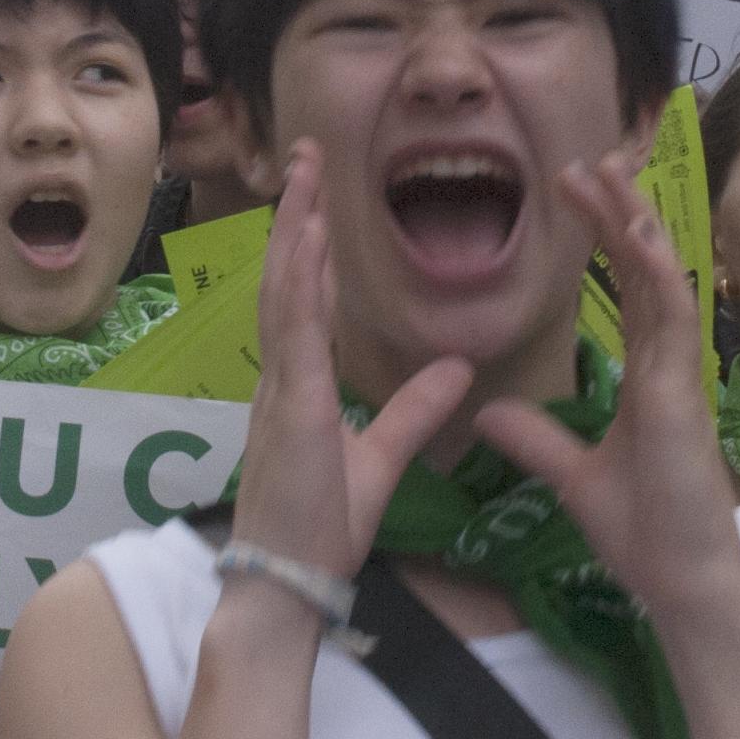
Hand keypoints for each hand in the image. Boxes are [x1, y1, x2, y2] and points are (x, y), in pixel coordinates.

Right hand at [230, 141, 473, 585]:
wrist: (286, 583)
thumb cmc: (320, 530)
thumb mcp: (380, 460)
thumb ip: (414, 410)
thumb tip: (459, 367)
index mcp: (299, 385)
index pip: (306, 299)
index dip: (312, 244)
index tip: (320, 195)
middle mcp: (282, 375)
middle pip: (288, 278)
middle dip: (298, 215)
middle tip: (307, 155)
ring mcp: (280, 387)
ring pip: (284, 291)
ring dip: (293, 230)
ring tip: (303, 176)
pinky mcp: (289, 406)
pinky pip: (292, 332)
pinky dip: (298, 283)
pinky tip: (306, 242)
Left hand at [478, 147, 739, 633]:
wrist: (681, 586)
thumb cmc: (644, 535)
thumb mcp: (572, 475)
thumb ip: (535, 439)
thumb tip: (488, 412)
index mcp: (648, 378)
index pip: (626, 288)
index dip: (604, 236)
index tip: (574, 189)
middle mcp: (668, 366)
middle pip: (644, 269)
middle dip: (618, 210)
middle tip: (589, 157)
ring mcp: (679, 377)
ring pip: (660, 278)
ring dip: (634, 222)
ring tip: (606, 169)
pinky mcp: (682, 395)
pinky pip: (673, 320)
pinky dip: (656, 272)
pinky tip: (639, 234)